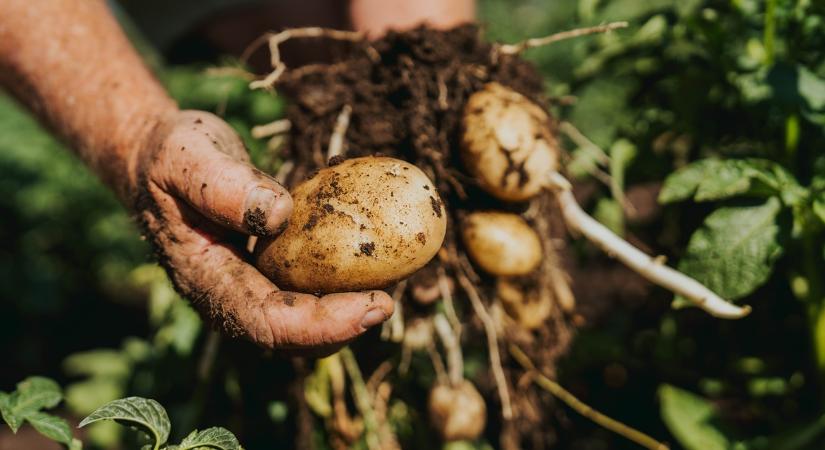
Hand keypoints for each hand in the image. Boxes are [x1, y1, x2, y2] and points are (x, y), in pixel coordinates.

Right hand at [133, 110, 393, 351]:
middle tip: (390, 302)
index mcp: (204, 278)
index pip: (266, 322)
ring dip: (346, 312)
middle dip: (342, 328)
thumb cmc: (170, 153)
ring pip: (301, 320)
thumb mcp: (186, 154)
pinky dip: (339, 284)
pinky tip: (371, 260)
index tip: (374, 305)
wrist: (157, 156)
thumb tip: (278, 214)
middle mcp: (227, 294)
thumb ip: (221, 182)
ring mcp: (246, 285)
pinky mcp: (265, 269)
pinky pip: (304, 290)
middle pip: (289, 336)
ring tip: (391, 286)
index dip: (322, 324)